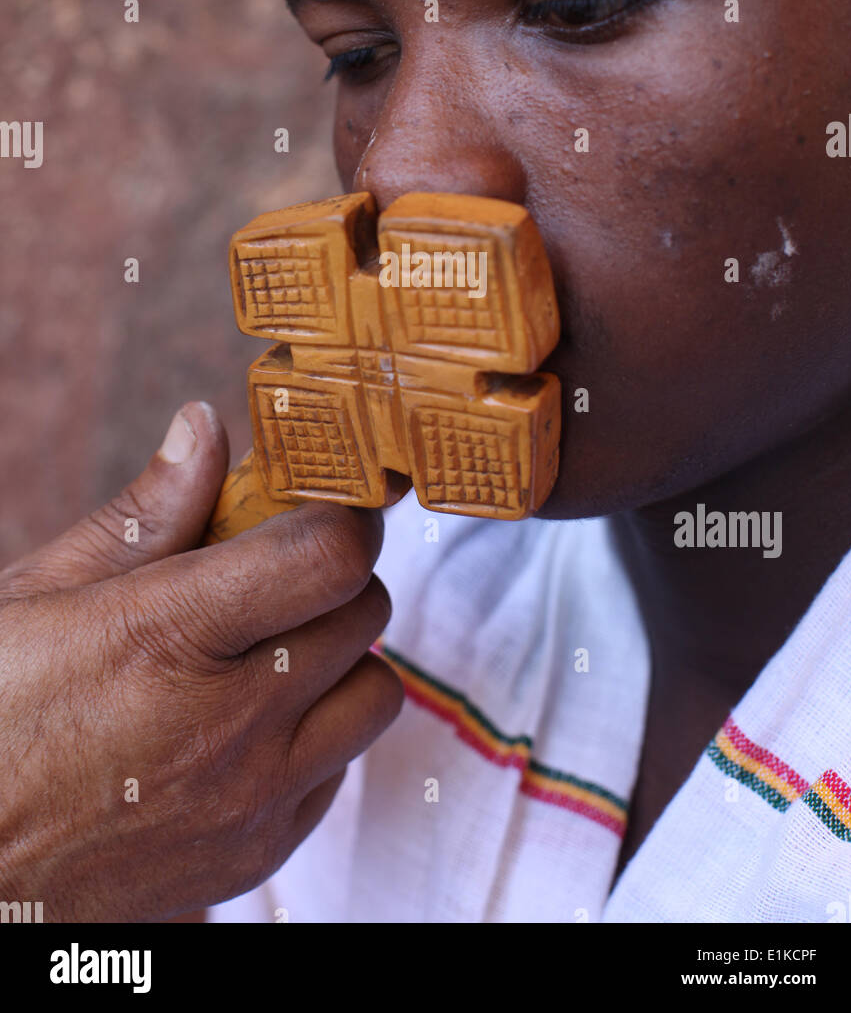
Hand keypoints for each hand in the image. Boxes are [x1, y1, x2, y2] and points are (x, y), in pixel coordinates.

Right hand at [0, 402, 402, 921]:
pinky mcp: (256, 854)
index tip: (319, 507)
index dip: (337, 516)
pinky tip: (252, 727)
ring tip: (273, 653)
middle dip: (333, 578)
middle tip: (280, 576)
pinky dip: (318, 738)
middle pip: (364, 613)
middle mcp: (228, 723)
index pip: (330, 556)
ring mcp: (250, 799)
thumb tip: (205, 427)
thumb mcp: (42, 594)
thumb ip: (144, 513)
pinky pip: (341, 771)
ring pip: (376, 693)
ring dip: (342, 660)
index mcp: (169, 635)